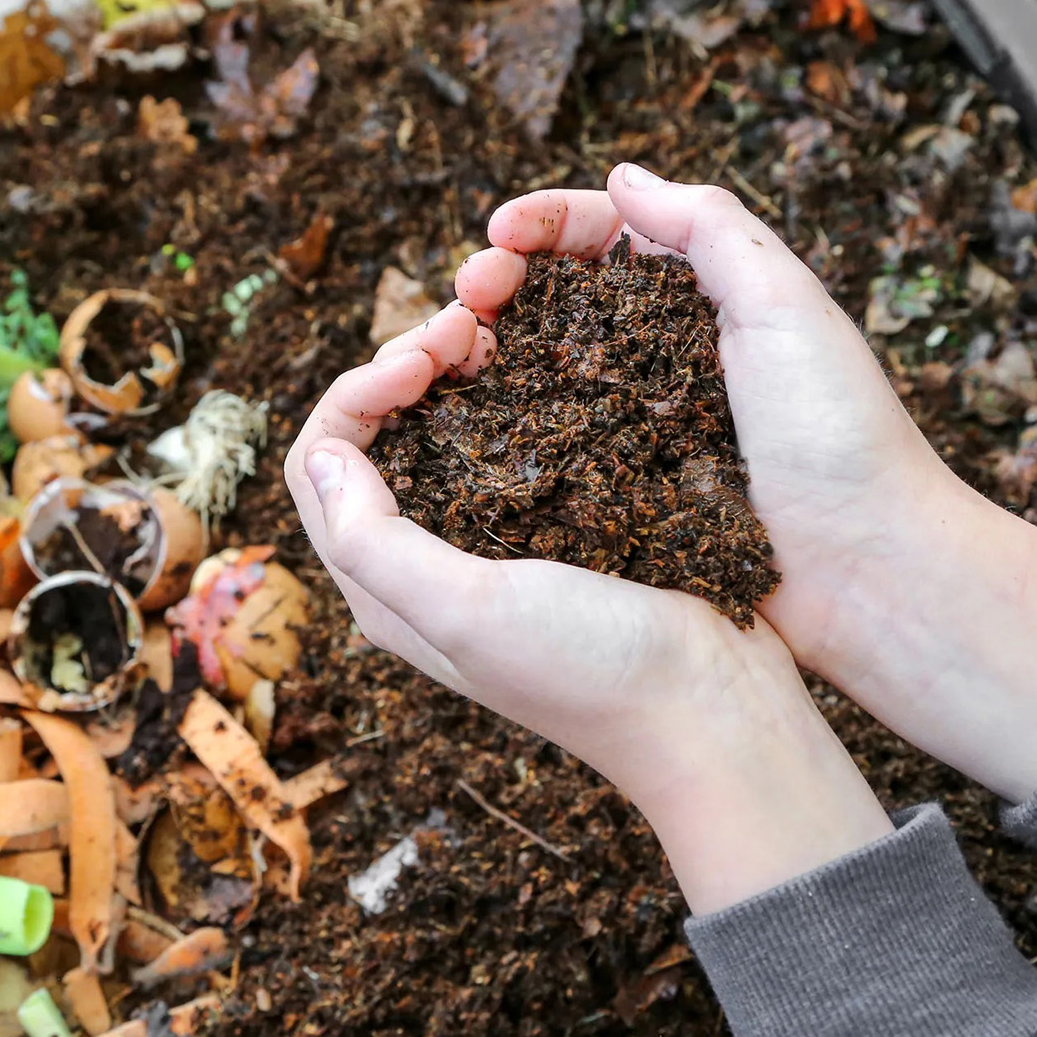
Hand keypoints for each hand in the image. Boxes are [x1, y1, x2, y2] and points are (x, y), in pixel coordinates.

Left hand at [283, 304, 892, 912]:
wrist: (715, 710)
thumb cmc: (591, 670)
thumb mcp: (468, 611)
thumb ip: (375, 542)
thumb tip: (321, 455)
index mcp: (386, 589)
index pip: (320, 464)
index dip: (355, 393)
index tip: (421, 361)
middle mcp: (428, 561)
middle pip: (376, 434)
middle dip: (404, 364)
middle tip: (466, 326)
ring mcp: (496, 539)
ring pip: (442, 425)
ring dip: (455, 367)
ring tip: (497, 328)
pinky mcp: (559, 520)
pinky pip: (513, 434)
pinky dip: (512, 386)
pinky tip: (546, 359)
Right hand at [455, 166, 1036, 802]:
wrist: (867, 574)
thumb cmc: (839, 435)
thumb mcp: (786, 304)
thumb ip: (710, 228)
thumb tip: (623, 176)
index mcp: (707, 298)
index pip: (608, 234)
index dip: (546, 223)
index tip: (497, 233)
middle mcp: (664, 354)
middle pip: (560, 295)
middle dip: (502, 278)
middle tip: (466, 293)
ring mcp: (637, 424)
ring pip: (542, 365)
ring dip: (489, 345)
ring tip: (452, 348)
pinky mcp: (622, 490)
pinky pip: (550, 443)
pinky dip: (503, 420)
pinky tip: (469, 416)